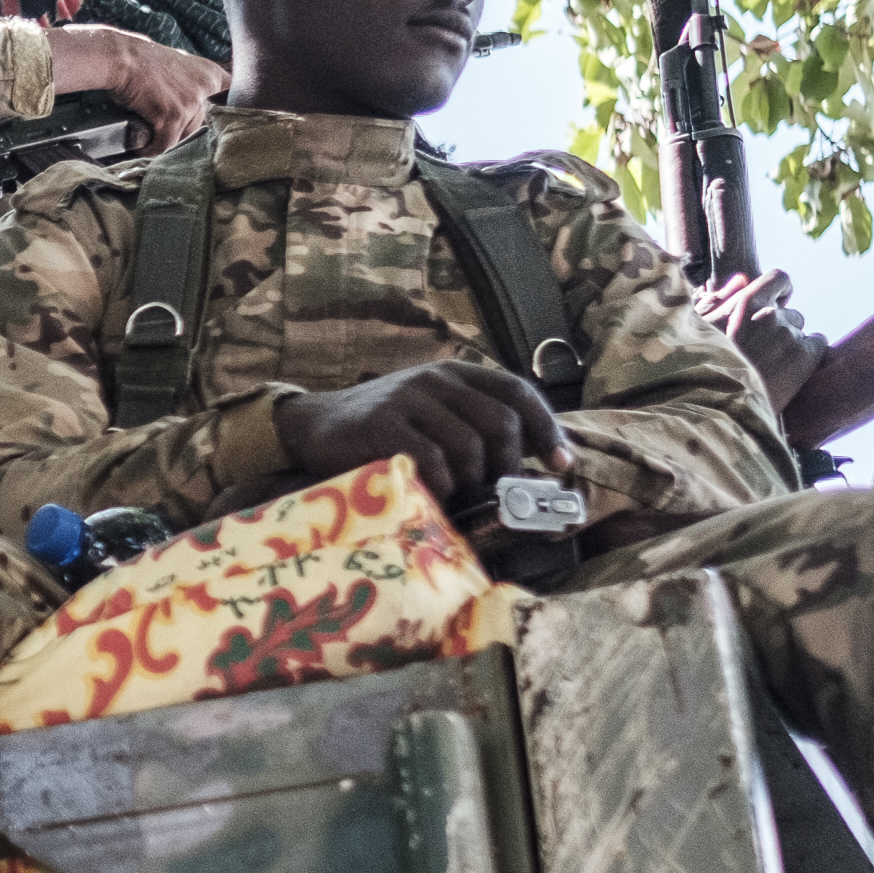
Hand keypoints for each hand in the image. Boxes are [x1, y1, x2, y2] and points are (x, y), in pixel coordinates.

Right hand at [46, 24, 226, 147]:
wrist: (121, 58)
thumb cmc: (141, 61)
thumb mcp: (177, 65)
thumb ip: (191, 83)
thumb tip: (193, 107)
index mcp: (210, 73)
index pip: (232, 96)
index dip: (222, 110)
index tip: (216, 119)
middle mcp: (205, 87)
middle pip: (202, 124)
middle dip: (182, 130)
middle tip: (164, 129)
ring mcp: (191, 102)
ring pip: (185, 136)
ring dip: (167, 140)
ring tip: (151, 137)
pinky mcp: (173, 116)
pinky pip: (166, 144)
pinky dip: (152, 148)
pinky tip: (143, 146)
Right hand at [273, 361, 572, 507]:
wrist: (313, 426)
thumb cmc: (382, 431)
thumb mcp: (431, 415)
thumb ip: (472, 427)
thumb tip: (529, 466)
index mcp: (455, 374)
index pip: (518, 392)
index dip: (548, 428)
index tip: (560, 463)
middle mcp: (436, 379)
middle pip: (502, 422)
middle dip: (510, 466)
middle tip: (501, 494)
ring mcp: (408, 399)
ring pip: (470, 446)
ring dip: (473, 483)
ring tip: (460, 498)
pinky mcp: (383, 424)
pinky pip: (433, 460)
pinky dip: (442, 487)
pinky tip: (434, 496)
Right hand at [696, 269, 827, 407]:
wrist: (713, 403)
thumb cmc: (699, 363)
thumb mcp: (698, 325)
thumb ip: (720, 299)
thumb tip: (742, 280)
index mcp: (745, 302)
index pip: (779, 278)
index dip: (779, 291)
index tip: (775, 304)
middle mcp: (770, 315)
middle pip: (790, 313)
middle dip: (779, 327)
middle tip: (761, 351)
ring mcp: (789, 336)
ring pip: (800, 332)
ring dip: (790, 344)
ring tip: (770, 365)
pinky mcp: (804, 358)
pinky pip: (818, 345)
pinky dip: (808, 355)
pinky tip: (789, 370)